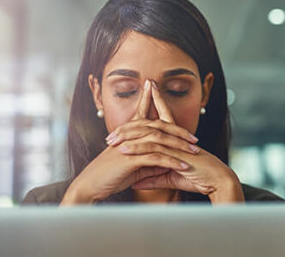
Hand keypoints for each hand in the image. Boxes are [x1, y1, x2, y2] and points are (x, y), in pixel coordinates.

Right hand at [60, 80, 193, 205]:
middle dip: (178, 131)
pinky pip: (156, 158)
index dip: (154, 102)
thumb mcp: (131, 167)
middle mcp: (129, 135)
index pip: (144, 115)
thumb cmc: (108, 176)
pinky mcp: (131, 159)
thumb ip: (148, 162)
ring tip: (195, 151)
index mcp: (127, 134)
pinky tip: (184, 166)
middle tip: (194, 137)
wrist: (89, 186)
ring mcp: (130, 146)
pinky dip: (172, 162)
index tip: (167, 98)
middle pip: (158, 125)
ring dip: (179, 146)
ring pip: (160, 140)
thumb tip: (165, 163)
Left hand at [116, 81, 243, 203]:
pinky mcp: (176, 152)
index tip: (139, 99)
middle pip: (148, 124)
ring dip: (128, 136)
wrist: (216, 182)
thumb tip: (136, 181)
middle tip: (111, 132)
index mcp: (174, 139)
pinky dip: (138, 149)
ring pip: (147, 134)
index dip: (151, 106)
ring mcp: (174, 143)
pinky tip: (124, 150)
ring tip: (111, 141)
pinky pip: (154, 148)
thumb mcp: (170, 177)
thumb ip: (152, 177)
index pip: (160, 118)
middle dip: (129, 125)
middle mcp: (173, 137)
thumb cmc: (197, 178)